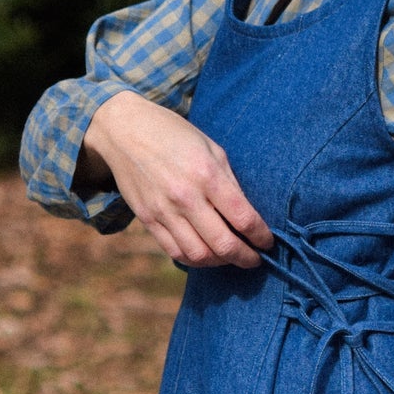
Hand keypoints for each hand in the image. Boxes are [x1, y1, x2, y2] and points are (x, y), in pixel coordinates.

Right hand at [81, 91, 273, 268]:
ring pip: (199, 255)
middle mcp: (185, 196)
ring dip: (221, 262)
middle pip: (223, 244)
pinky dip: (195, 259)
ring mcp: (163, 211)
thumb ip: (230, 183)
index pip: (243, 218)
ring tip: (230, 256)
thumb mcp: (212, 149)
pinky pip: (175, 251)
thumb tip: (249, 216)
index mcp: (207, 174)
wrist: (125, 130)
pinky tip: (206, 253)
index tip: (268, 242)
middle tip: (255, 259)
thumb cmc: (175, 135)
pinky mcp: (147, 219)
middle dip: (245, 258)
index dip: (261, 236)